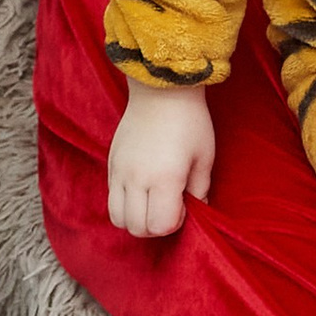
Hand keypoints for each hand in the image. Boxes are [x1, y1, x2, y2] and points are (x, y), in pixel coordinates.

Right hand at [108, 80, 216, 237]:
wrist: (161, 88)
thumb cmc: (190, 121)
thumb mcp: (204, 157)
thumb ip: (200, 190)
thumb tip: (196, 211)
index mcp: (165, 178)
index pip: (160, 226)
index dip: (174, 223)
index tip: (184, 205)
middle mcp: (137, 179)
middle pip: (136, 227)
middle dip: (155, 226)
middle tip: (169, 206)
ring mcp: (120, 171)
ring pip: (117, 218)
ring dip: (136, 219)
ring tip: (152, 201)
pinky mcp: (111, 164)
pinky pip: (111, 198)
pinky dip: (125, 203)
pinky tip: (142, 188)